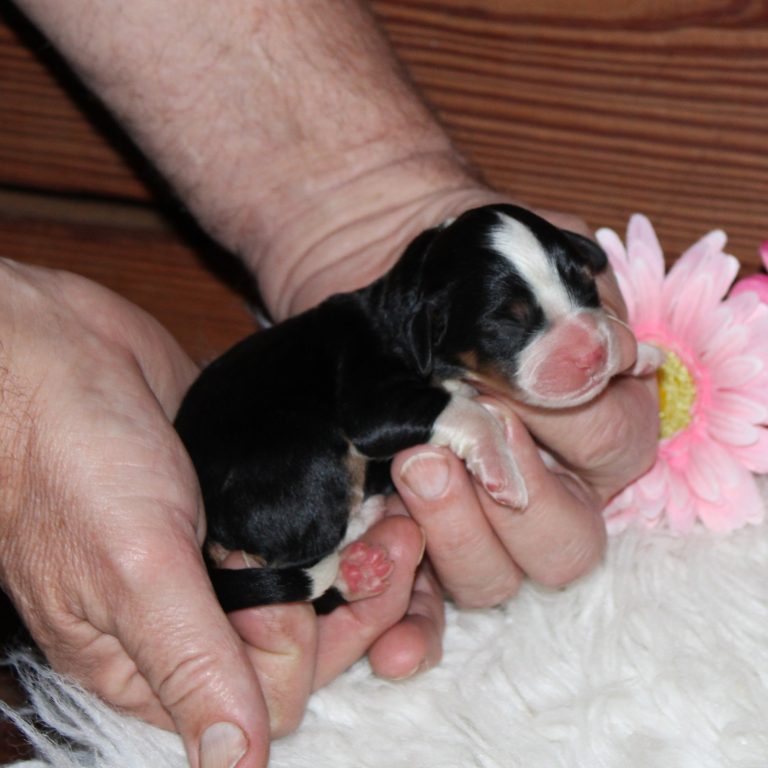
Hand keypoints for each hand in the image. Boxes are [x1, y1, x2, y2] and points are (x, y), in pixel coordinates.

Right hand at [0, 260, 441, 767]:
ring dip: (362, 556)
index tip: (335, 587)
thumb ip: (188, 662)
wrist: (60, 353)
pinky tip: (376, 496)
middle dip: (357, 598)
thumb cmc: (70, 460)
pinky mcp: (244, 500)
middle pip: (303, 635)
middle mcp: (193, 612)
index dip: (312, 645)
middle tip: (397, 544)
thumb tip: (236, 767)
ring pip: (313, 580)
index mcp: (152, 654)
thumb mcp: (130, 568)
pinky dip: (345, 517)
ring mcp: (222, 553)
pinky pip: (308, 526)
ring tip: (397, 519)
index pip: (267, 690)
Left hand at [391, 220, 658, 606]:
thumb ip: (561, 297)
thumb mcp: (518, 263)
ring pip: (499, 580)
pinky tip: (393, 648)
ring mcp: (486, 528)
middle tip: (448, 440)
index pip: (611, 443)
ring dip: (455, 539)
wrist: (395, 298)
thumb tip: (589, 349)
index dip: (564, 414)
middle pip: (564, 543)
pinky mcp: (424, 548)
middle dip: (513, 496)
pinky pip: (432, 614)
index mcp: (597, 425)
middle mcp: (552, 491)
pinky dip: (414, 634)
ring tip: (411, 470)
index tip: (506, 374)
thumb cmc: (466, 279)